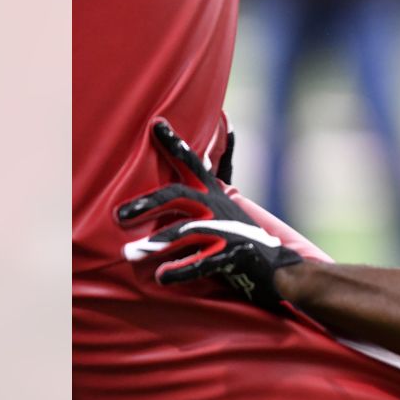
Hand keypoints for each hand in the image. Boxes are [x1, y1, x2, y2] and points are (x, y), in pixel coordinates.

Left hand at [117, 120, 303, 309]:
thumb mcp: (226, 208)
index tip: (155, 124)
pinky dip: (181, 269)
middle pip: (179, 196)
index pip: (192, 164)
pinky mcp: (236, 256)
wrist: (280, 268)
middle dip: (148, 203)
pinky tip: (162, 276)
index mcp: (213, 195)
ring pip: (187, 231)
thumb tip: (216, 144)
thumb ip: (211, 185)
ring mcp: (228, 232)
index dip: (174, 144)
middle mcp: (219, 209)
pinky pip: (204, 262)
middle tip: (119, 215)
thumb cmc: (243, 238)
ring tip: (128, 253)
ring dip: (156, 243)